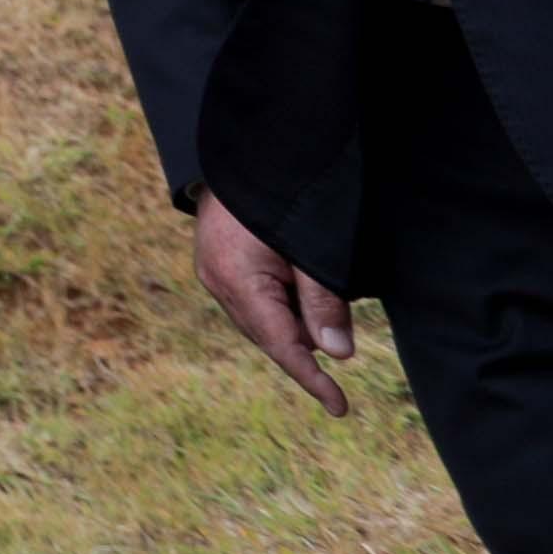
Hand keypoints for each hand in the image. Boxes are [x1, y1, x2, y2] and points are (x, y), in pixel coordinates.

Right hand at [191, 191, 353, 415]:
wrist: (248, 147)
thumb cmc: (284, 195)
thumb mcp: (311, 250)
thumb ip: (323, 302)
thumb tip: (337, 356)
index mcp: (236, 280)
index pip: (280, 345)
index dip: (312, 379)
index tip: (339, 407)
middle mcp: (217, 281)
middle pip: (267, 335)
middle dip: (303, 352)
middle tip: (339, 364)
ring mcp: (213, 270)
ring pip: (260, 319)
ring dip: (292, 329)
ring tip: (322, 327)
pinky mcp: (217, 260)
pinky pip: (252, 301)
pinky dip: (279, 309)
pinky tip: (299, 303)